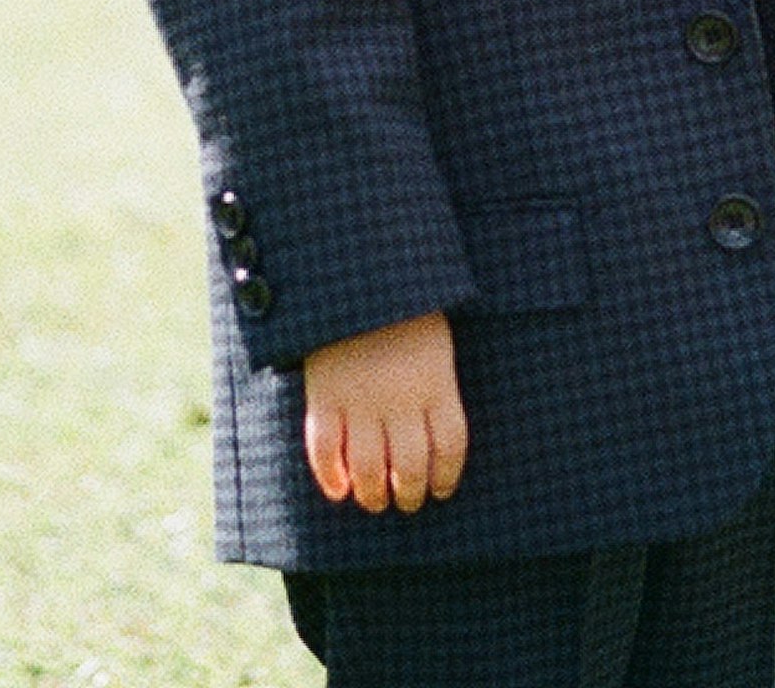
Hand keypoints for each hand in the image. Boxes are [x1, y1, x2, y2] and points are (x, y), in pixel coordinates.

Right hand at [301, 311, 467, 512]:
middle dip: (410, 494)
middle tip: (406, 502)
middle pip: (411, 467)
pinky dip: (330, 477)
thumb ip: (435, 382)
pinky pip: (325, 449)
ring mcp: (361, 399)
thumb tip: (434, 431)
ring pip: (369, 468)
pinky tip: (339, 489)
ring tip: (374, 501)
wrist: (359, 272)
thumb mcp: (434, 341)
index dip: (445, 477)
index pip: (450, 447)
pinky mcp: (325, 395)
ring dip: (373, 495)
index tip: (439, 491)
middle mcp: (402, 398)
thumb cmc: (404, 305)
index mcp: (436, 383)